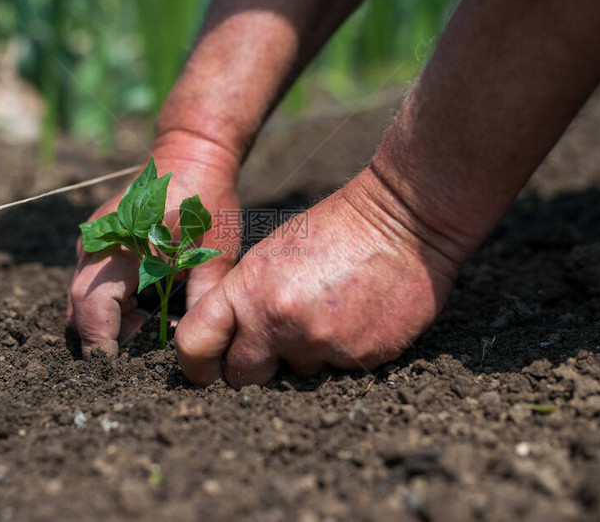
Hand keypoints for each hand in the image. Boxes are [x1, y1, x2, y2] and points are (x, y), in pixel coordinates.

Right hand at [67, 132, 240, 357]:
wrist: (191, 153)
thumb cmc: (205, 201)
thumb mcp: (212, 254)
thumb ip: (200, 302)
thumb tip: (196, 350)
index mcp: (120, 246)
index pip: (93, 306)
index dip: (101, 342)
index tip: (116, 367)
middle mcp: (96, 245)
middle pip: (80, 308)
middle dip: (105, 337)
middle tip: (140, 353)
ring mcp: (93, 242)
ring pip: (84, 298)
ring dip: (109, 322)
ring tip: (149, 329)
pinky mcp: (98, 242)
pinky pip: (93, 284)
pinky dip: (112, 305)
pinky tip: (145, 309)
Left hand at [174, 166, 467, 387]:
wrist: (404, 223)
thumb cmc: (332, 232)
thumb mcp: (270, 256)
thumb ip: (242, 302)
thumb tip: (222, 346)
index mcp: (247, 290)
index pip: (195, 345)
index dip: (195, 365)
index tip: (204, 371)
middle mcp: (277, 322)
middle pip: (242, 376)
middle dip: (252, 367)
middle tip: (273, 340)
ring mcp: (320, 344)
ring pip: (295, 375)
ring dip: (303, 356)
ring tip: (327, 313)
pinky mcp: (360, 358)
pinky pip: (336, 372)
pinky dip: (341, 353)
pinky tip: (355, 318)